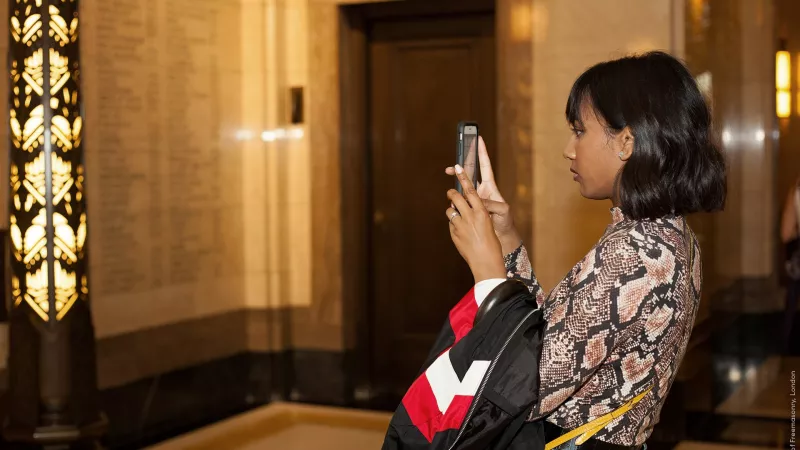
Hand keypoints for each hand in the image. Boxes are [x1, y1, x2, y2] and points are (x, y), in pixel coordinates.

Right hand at [446, 137, 520, 253]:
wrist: (501, 235)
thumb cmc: (505, 221)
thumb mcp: (502, 210)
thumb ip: (491, 204)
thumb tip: (478, 201)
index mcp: (490, 186)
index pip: (485, 166)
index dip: (482, 152)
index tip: (478, 139)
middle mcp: (481, 190)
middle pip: (469, 174)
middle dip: (460, 169)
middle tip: (451, 167)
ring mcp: (474, 199)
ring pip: (462, 188)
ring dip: (454, 186)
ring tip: (449, 190)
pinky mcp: (469, 209)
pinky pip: (459, 202)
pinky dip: (454, 201)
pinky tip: (450, 203)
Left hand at [446, 165, 505, 282]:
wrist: (486, 261)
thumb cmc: (491, 244)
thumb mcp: (488, 225)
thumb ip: (477, 214)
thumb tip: (465, 207)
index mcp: (482, 212)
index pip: (471, 190)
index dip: (463, 177)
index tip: (457, 167)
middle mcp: (470, 216)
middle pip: (456, 197)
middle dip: (452, 193)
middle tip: (451, 192)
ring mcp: (460, 225)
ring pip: (450, 210)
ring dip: (451, 210)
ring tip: (456, 214)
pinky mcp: (454, 234)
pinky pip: (450, 224)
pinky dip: (453, 224)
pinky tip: (460, 232)